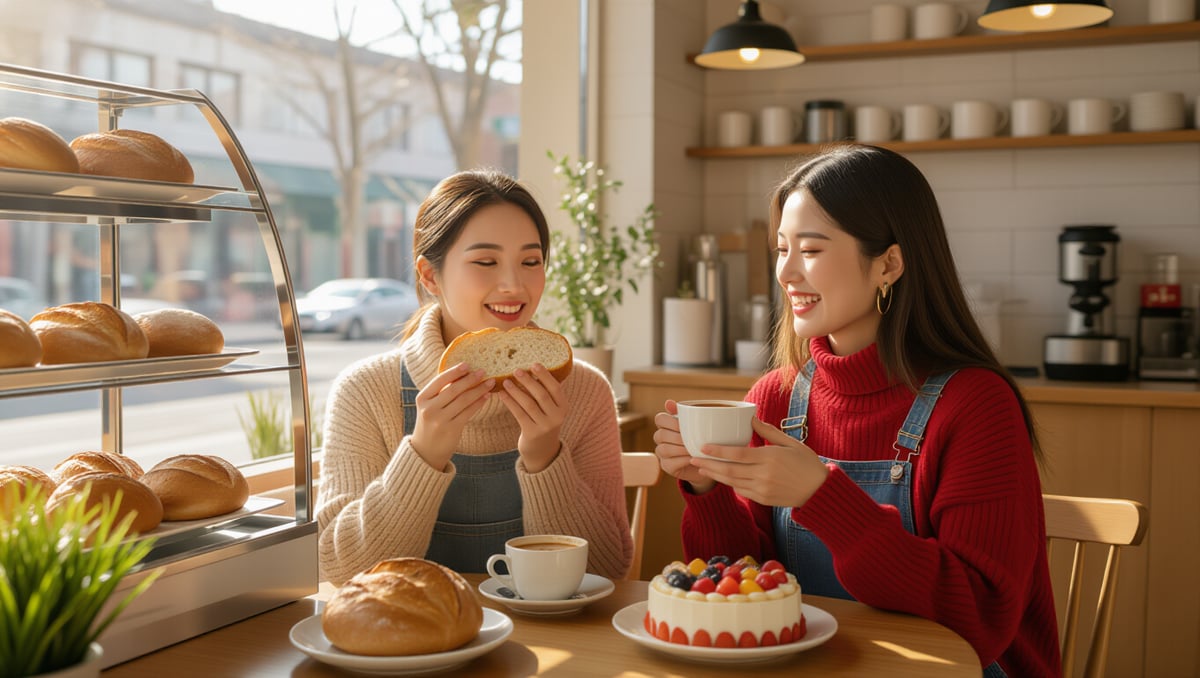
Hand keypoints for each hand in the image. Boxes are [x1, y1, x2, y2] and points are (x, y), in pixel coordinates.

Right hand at [409, 362, 493, 470]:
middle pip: (453, 389)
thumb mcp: (429, 406)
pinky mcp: (451, 429)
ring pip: (463, 400)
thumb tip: (463, 373)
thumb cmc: (430, 423)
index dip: (454, 371)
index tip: (468, 364)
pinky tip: (486, 396)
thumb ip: (440, 392)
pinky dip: (479, 403)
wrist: (425, 450)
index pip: (439, 380)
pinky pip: (468, 412)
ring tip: (490, 383)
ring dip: (479, 390)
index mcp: (422, 398)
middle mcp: (429, 408)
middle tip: (483, 372)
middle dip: (470, 379)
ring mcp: (440, 420)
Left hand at [496, 364, 565, 472]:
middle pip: (541, 395)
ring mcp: (545, 426)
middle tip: (516, 370)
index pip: (555, 388)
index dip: (545, 376)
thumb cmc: (543, 420)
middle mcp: (557, 417)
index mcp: (563, 406)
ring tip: (505, 381)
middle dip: (528, 381)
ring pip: (528, 404)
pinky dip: (510, 402)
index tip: (534, 364)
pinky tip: (502, 394)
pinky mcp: (532, 433)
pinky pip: (519, 414)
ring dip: (516, 391)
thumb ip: (545, 392)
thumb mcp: (551, 408)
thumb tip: (530, 368)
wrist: (541, 449)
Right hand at [652, 400, 715, 493]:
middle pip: (660, 435)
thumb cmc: (703, 439)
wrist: (709, 460)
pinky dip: (682, 460)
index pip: (660, 419)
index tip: (683, 425)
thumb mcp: (698, 425)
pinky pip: (669, 463)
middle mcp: (661, 439)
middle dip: (677, 437)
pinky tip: (692, 458)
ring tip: (693, 449)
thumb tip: (668, 402)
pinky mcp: (666, 466)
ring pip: (664, 449)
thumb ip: (686, 413)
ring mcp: (662, 453)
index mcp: (666, 425)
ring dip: (679, 449)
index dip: (670, 422)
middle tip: (692, 439)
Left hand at [687, 417, 828, 507]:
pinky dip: (730, 484)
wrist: (819, 491)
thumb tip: (751, 418)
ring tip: (701, 468)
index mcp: (769, 458)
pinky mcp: (763, 499)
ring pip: (732, 482)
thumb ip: (768, 432)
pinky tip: (721, 477)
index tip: (703, 446)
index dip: (718, 451)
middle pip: (730, 470)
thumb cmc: (807, 463)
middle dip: (709, 464)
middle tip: (692, 458)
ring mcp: (762, 489)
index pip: (737, 454)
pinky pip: (741, 491)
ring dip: (715, 475)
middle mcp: (763, 475)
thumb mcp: (790, 443)